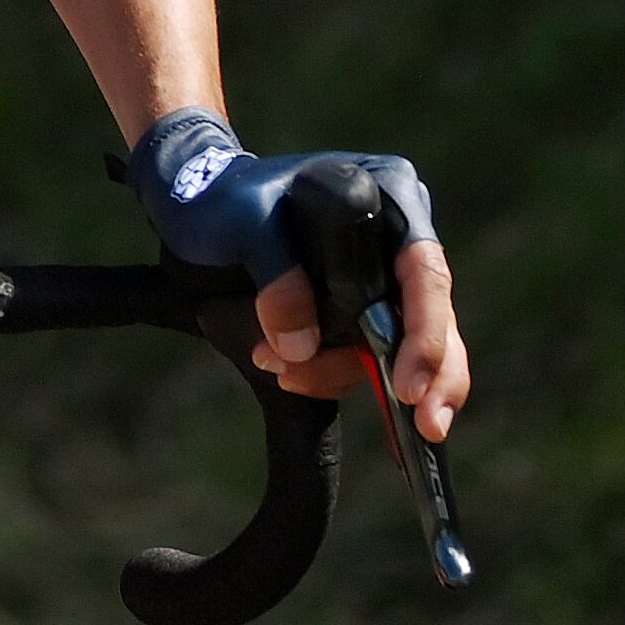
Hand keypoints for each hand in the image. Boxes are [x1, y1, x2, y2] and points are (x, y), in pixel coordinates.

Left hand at [129, 112, 470, 441]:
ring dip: (348, 374)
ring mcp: (377, 277)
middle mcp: (395, 237)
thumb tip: (301, 346)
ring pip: (397, 346)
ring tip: (286, 374)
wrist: (192, 204)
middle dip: (429, 378)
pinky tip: (290, 375)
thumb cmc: (222, 198)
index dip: (425, 332)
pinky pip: (361, 356)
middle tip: (426, 429)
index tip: (410, 386)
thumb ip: (276, 276)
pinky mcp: (353, 310)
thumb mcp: (243, 222)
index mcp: (388, 195)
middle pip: (431, 317)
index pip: (424, 271)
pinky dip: (330, 374)